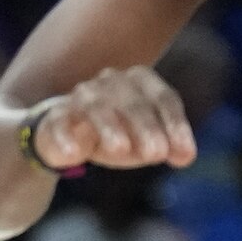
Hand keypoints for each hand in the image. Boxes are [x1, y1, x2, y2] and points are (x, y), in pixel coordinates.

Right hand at [18, 66, 198, 174]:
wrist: (68, 136)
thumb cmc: (116, 134)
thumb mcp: (145, 142)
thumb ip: (168, 146)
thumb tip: (186, 157)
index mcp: (139, 83)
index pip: (163, 97)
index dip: (175, 124)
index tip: (184, 154)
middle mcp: (111, 83)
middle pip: (132, 101)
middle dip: (146, 127)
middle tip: (156, 155)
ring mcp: (81, 97)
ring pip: (95, 106)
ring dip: (108, 127)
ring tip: (120, 151)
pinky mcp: (56, 116)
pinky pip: (59, 122)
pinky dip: (65, 136)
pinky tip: (74, 155)